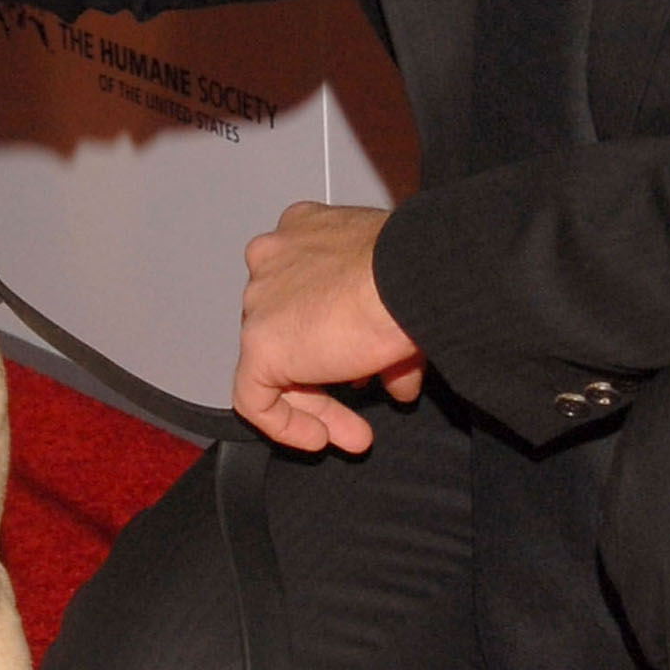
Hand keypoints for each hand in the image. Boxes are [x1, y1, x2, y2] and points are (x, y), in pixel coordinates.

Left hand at [233, 202, 424, 453]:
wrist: (412, 277)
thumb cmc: (413, 270)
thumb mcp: (403, 302)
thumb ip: (388, 338)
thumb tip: (401, 378)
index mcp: (305, 232)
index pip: (308, 292)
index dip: (339, 336)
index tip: (365, 364)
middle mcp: (274, 259)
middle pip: (292, 329)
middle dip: (329, 375)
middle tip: (362, 398)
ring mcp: (261, 300)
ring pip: (276, 364)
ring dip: (316, 404)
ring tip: (352, 433)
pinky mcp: (258, 342)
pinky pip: (256, 397)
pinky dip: (284, 424)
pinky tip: (318, 437)